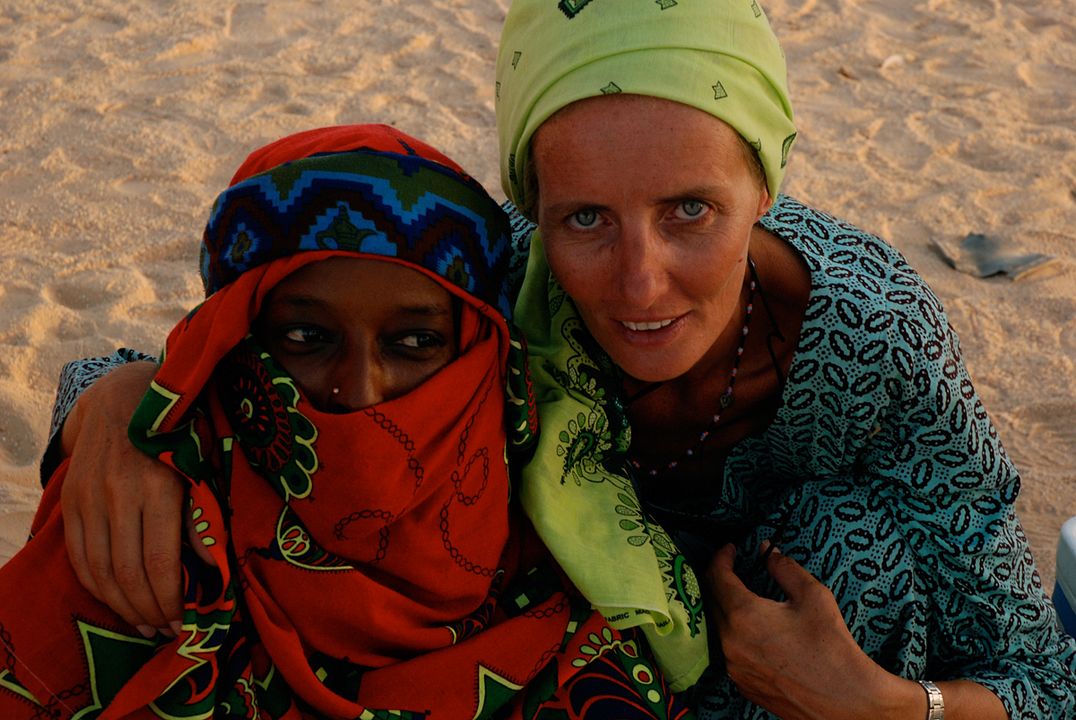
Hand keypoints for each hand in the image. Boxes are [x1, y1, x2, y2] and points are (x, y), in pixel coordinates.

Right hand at [60, 361, 212, 637]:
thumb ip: (204, 515)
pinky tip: (116, 599)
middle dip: (148, 610)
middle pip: (128, 573)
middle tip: (166, 630)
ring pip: (100, 570)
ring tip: (144, 622)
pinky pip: (79, 555)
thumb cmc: (180, 432)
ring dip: (122, 604)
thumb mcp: (204, 466)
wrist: (125, 396)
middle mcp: (119, 494)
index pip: (161, 562)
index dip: (171, 600)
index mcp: (159, 487)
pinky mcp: (72, 500)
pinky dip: (96, 585)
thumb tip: (212, 568)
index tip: (185, 623)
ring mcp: (90, 497)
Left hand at [706, 543, 918, 719]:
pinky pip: (729, 651)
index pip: (717, 577)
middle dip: (721, 580)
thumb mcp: (813, 596)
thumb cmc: (831, 647)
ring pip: (719, 628)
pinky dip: (735, 634)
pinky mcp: (742, 684)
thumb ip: (784, 568)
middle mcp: (730, 642)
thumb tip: (768, 551)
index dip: (721, 558)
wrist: (846, 701)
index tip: (730, 549)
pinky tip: (754, 630)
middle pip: (713, 601)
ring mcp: (733, 667)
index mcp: (743, 616)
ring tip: (745, 597)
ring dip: (727, 608)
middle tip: (735, 568)